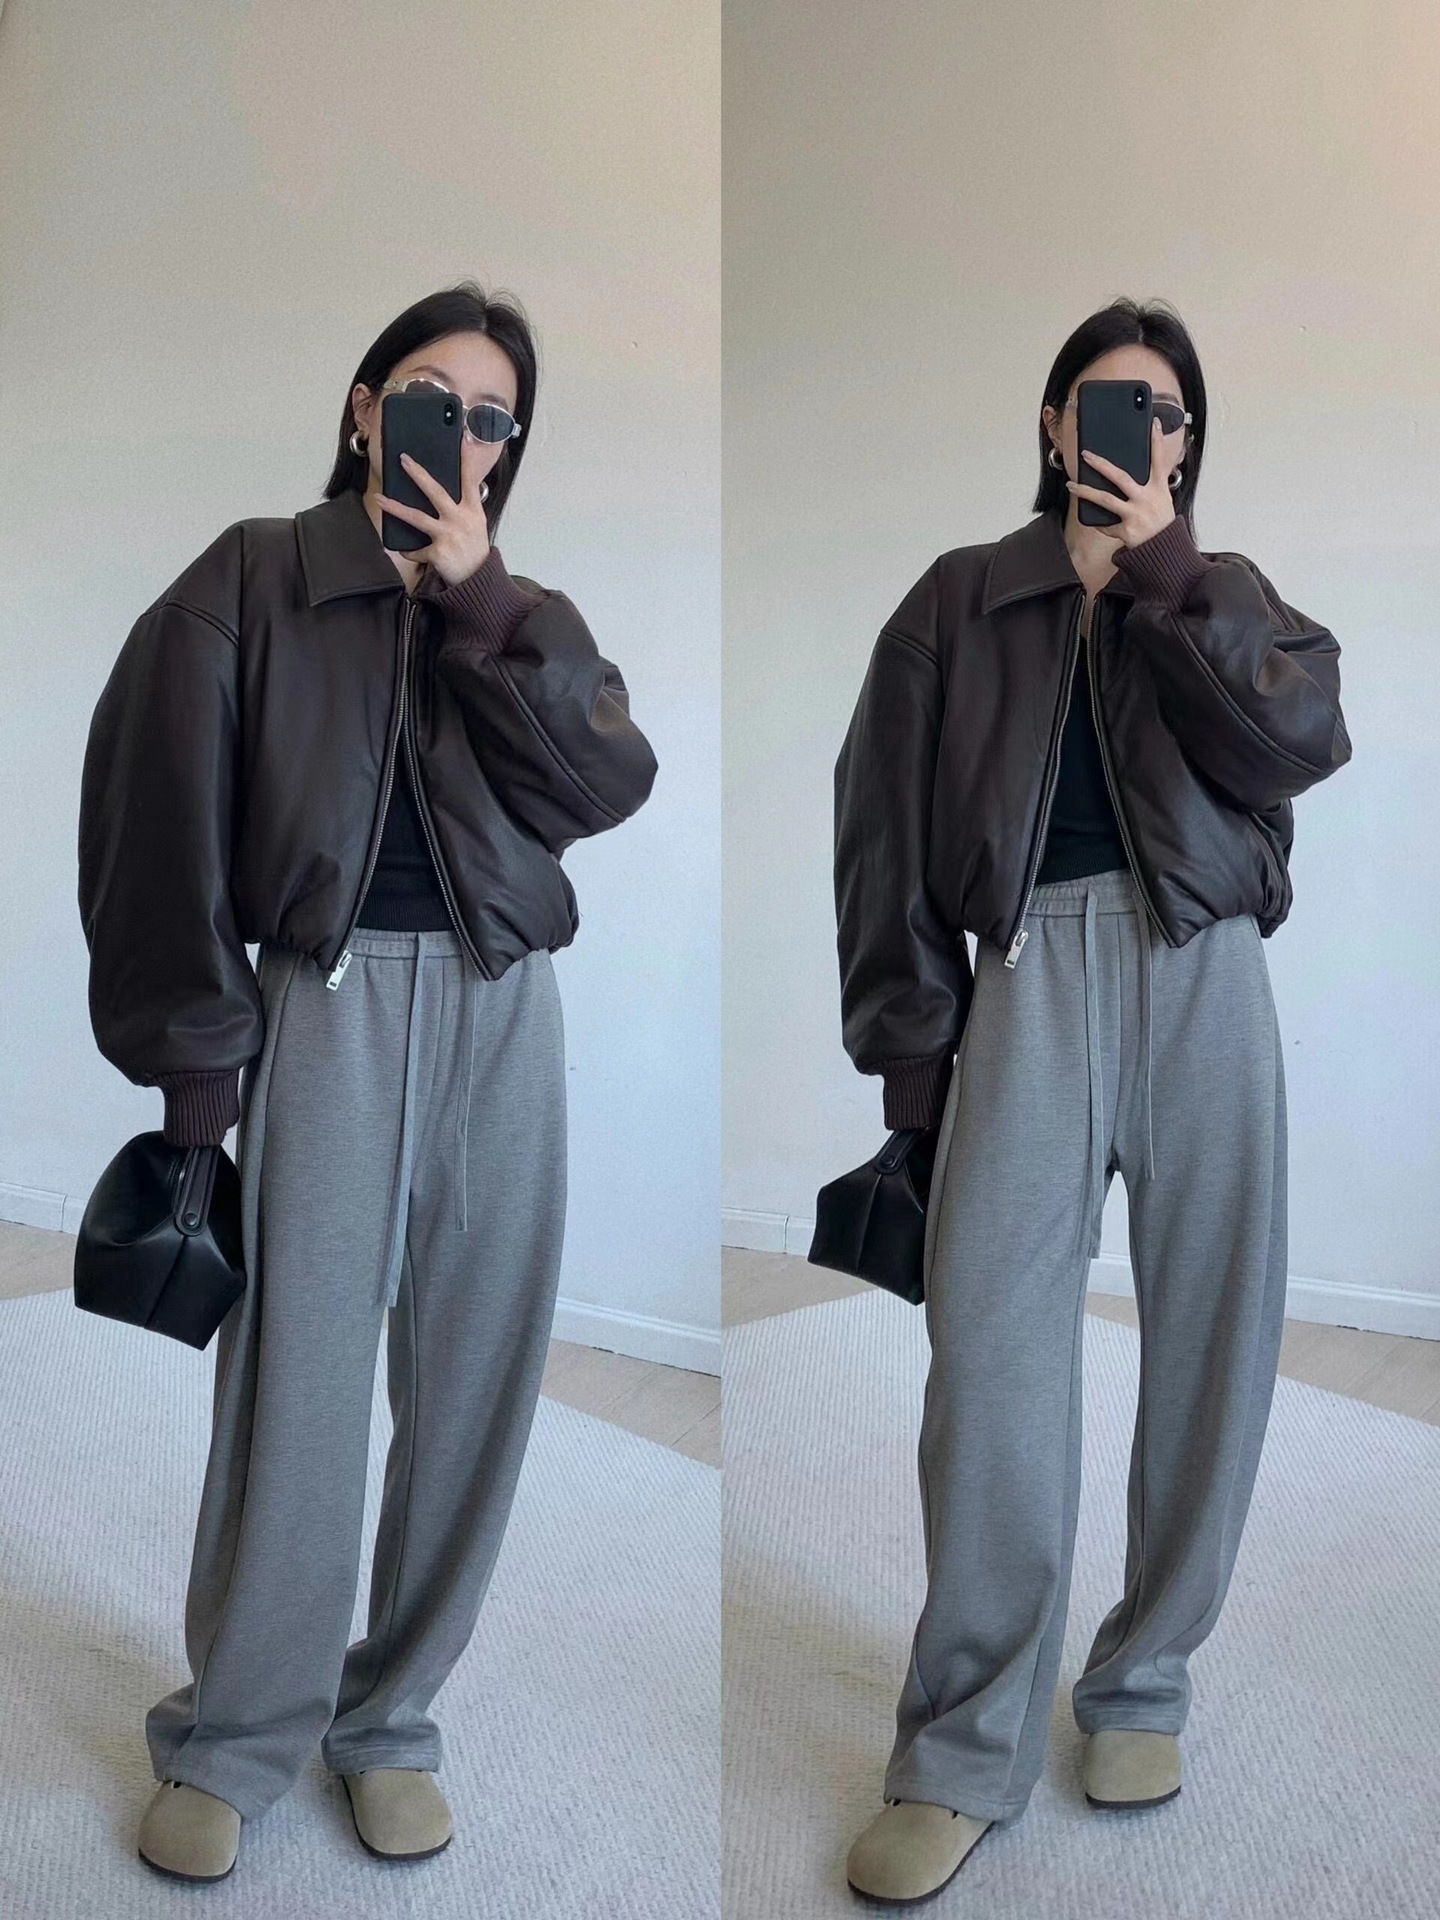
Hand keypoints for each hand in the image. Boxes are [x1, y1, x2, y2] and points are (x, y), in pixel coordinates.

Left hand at [376, 452, 490, 585]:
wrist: (478, 581)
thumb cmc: (475, 551)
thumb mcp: (477, 525)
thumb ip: (465, 507)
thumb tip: (449, 491)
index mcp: (473, 511)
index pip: (471, 481)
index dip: (467, 460)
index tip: (463, 440)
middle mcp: (461, 520)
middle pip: (436, 491)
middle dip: (418, 474)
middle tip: (403, 460)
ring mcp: (448, 536)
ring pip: (416, 517)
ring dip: (395, 507)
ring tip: (379, 498)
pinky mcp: (437, 553)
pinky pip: (415, 548)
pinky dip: (409, 550)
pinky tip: (406, 550)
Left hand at [1066, 416, 1176, 547]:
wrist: (1164, 550)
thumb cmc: (1161, 521)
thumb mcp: (1163, 499)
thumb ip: (1149, 485)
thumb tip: (1125, 473)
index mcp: (1159, 488)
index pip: (1158, 460)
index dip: (1157, 441)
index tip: (1153, 424)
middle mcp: (1147, 499)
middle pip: (1121, 477)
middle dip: (1101, 464)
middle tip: (1086, 455)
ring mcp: (1136, 515)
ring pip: (1105, 500)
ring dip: (1085, 492)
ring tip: (1071, 485)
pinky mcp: (1126, 531)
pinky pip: (1106, 523)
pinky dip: (1098, 521)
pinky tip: (1091, 517)